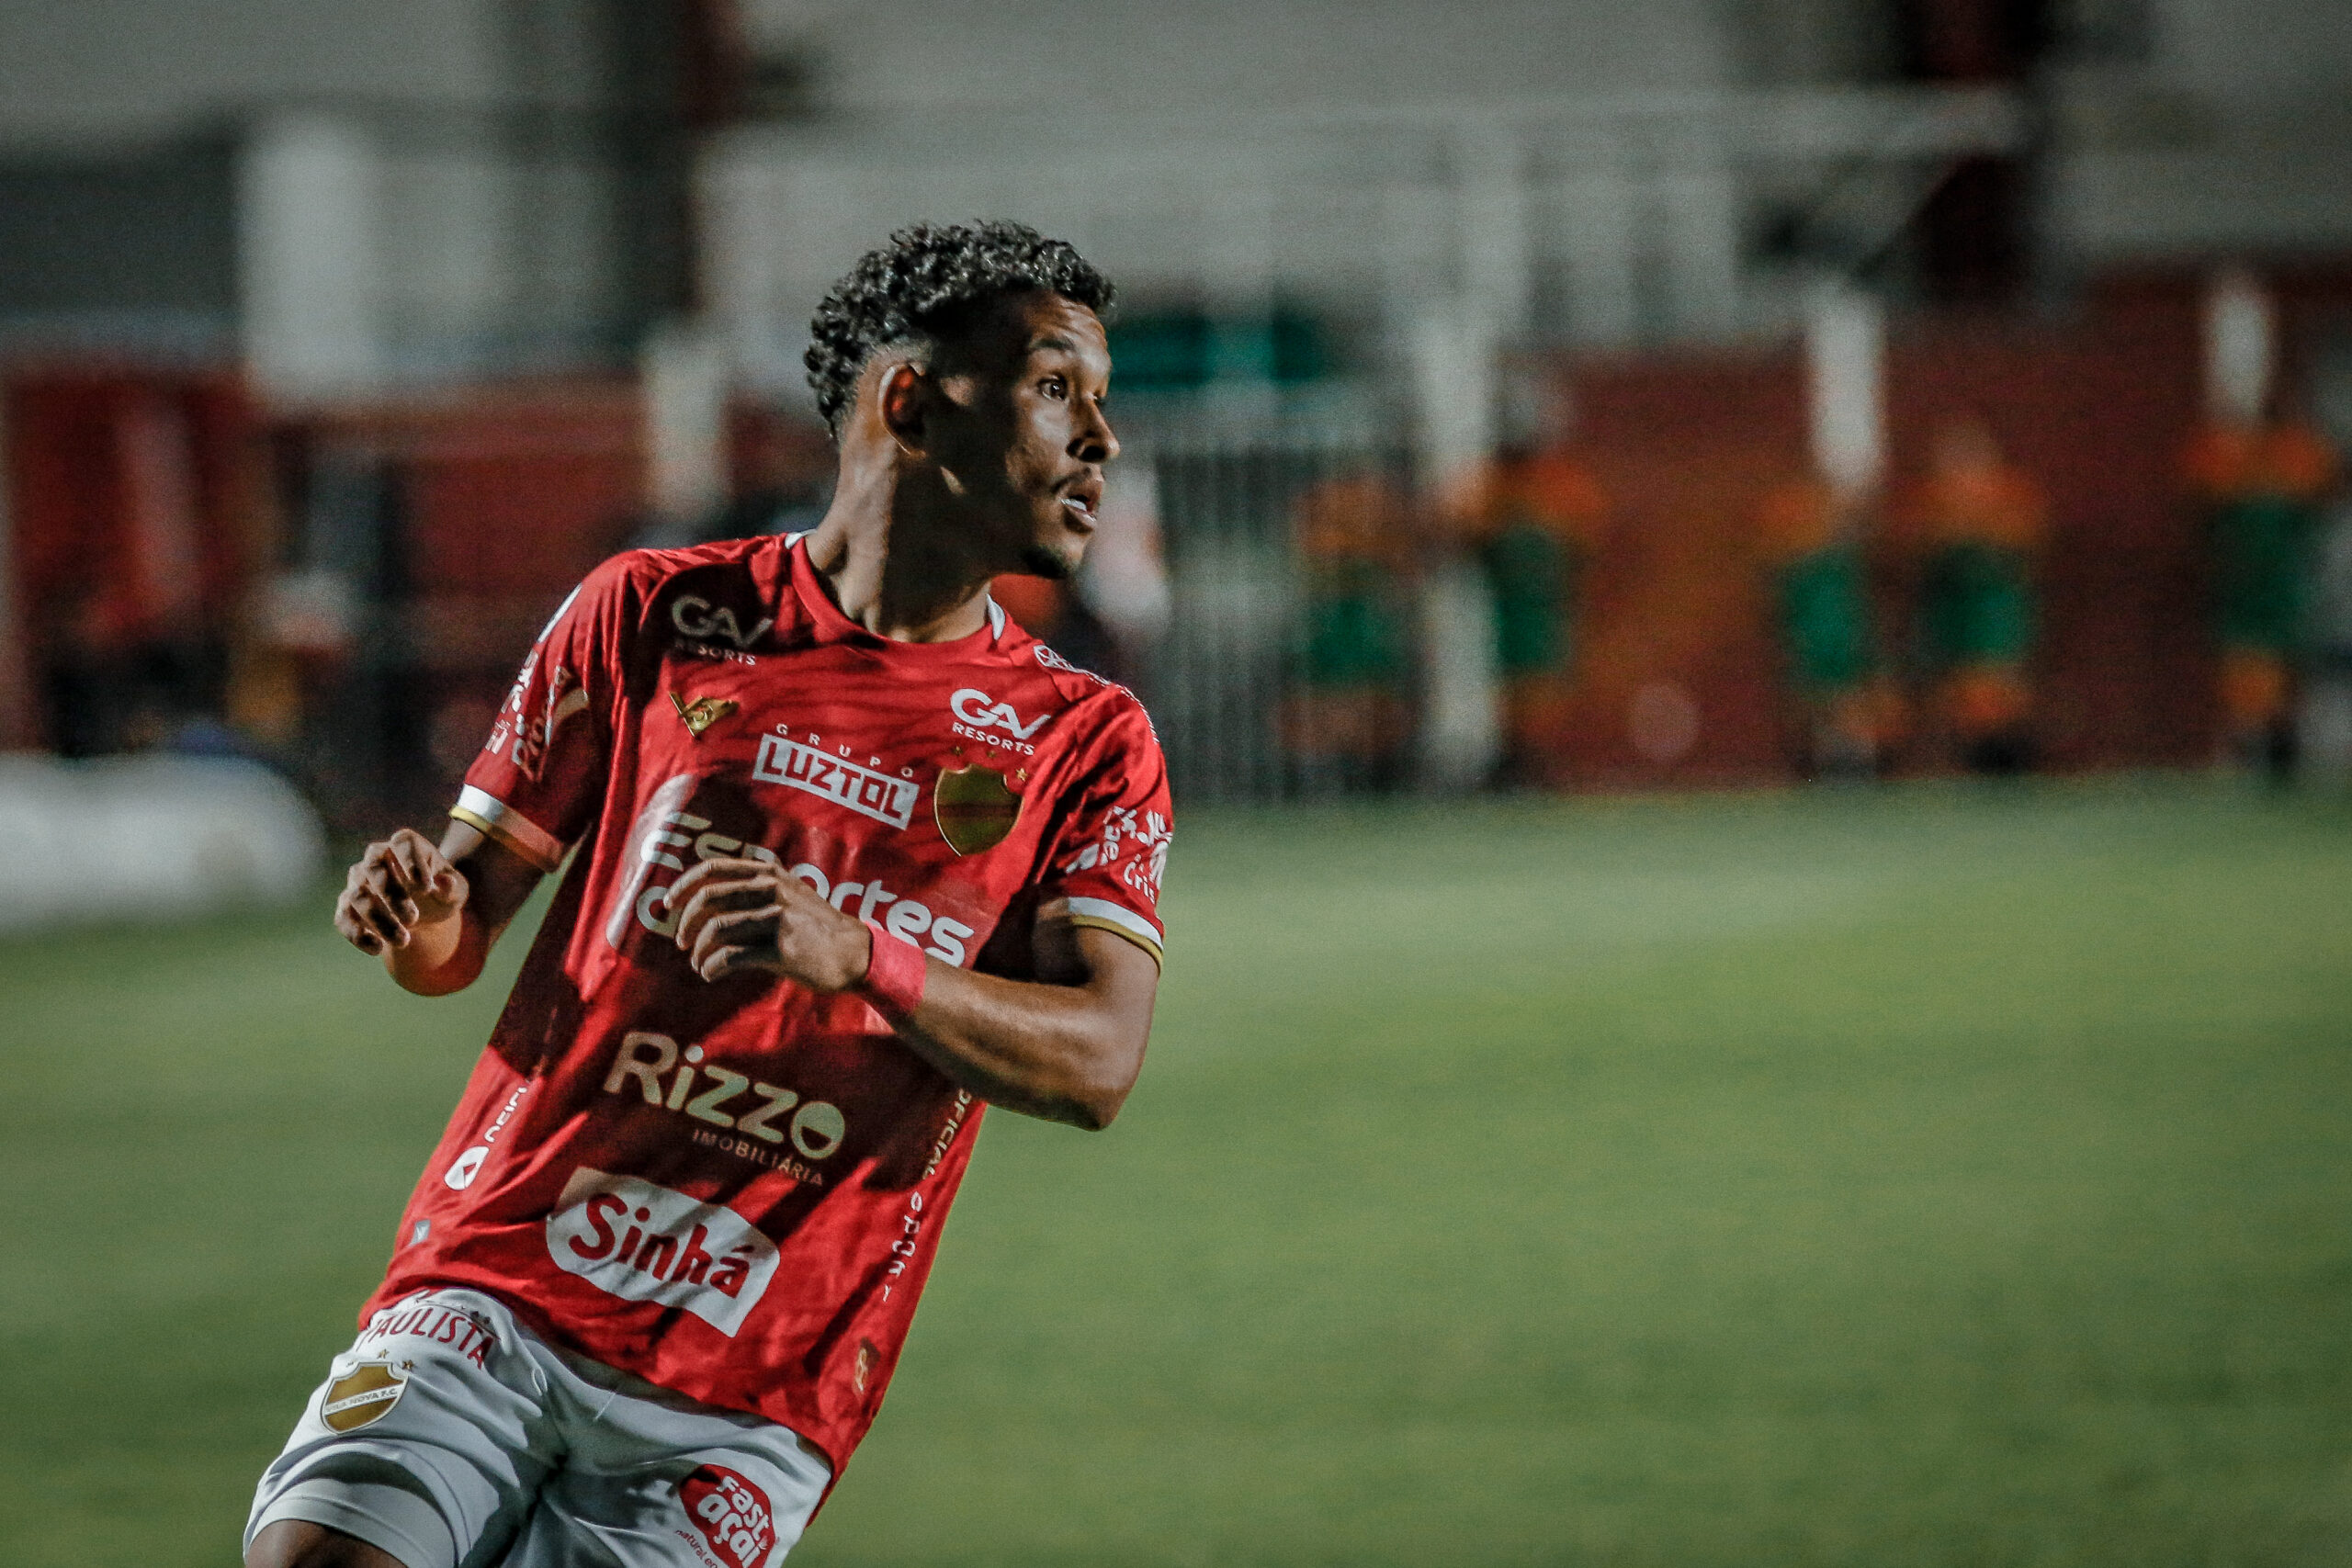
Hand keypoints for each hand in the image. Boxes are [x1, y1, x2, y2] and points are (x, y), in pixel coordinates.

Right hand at [335, 828, 468, 954]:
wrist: (425, 911)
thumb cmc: (441, 893)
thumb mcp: (456, 892)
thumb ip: (453, 887)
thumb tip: (447, 882)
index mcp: (405, 844)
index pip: (403, 844)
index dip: (412, 863)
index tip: (426, 888)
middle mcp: (376, 857)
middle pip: (374, 869)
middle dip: (392, 895)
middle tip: (413, 919)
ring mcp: (359, 880)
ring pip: (358, 895)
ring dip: (378, 920)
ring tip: (403, 941)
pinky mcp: (348, 904)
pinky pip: (344, 917)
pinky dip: (356, 934)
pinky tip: (377, 948)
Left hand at [668, 857, 871, 989]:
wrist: (852, 953)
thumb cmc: (816, 928)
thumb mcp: (792, 894)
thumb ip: (758, 888)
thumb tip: (710, 901)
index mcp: (768, 873)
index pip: (714, 868)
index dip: (684, 884)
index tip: (668, 902)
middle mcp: (771, 889)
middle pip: (709, 897)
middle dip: (685, 921)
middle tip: (681, 941)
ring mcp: (776, 916)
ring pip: (716, 928)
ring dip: (699, 951)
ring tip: (698, 964)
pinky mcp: (780, 947)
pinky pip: (731, 956)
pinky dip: (712, 967)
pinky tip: (710, 974)